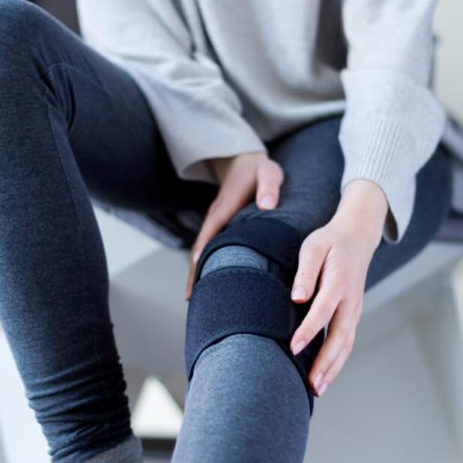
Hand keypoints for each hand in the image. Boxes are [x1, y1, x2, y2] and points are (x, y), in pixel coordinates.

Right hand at [185, 151, 283, 299]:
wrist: (244, 161)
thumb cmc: (258, 170)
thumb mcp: (268, 173)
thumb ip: (269, 188)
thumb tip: (267, 207)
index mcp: (223, 210)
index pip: (208, 239)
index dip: (201, 261)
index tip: (196, 283)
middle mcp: (215, 219)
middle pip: (199, 250)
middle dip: (194, 275)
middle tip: (193, 301)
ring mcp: (215, 223)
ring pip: (203, 251)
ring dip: (198, 272)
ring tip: (198, 299)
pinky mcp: (221, 226)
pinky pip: (210, 247)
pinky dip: (206, 264)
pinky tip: (212, 279)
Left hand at [289, 179, 388, 396]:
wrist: (358, 237)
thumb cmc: (330, 242)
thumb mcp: (314, 247)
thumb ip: (305, 272)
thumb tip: (297, 298)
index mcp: (339, 281)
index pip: (323, 310)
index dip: (309, 331)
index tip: (293, 348)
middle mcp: (351, 299)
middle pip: (340, 336)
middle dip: (326, 362)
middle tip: (311, 384)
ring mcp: (355, 308)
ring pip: (347, 343)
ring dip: (334, 366)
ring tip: (318, 387)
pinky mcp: (354, 312)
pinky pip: (348, 339)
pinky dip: (339, 358)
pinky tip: (327, 372)